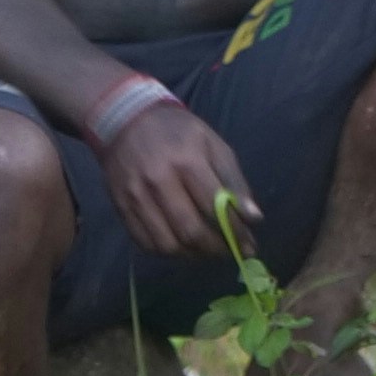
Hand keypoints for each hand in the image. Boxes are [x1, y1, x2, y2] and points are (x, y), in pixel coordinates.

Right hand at [98, 90, 257, 264]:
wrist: (126, 119)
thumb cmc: (178, 132)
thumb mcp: (213, 144)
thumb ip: (234, 181)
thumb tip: (254, 218)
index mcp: (187, 161)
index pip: (215, 208)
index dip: (235, 232)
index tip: (249, 245)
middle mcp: (159, 181)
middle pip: (191, 231)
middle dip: (216, 249)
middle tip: (230, 251)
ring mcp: (136, 197)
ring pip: (167, 244)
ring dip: (193, 255)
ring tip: (207, 250)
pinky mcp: (121, 208)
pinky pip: (145, 243)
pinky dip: (167, 252)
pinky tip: (182, 246)